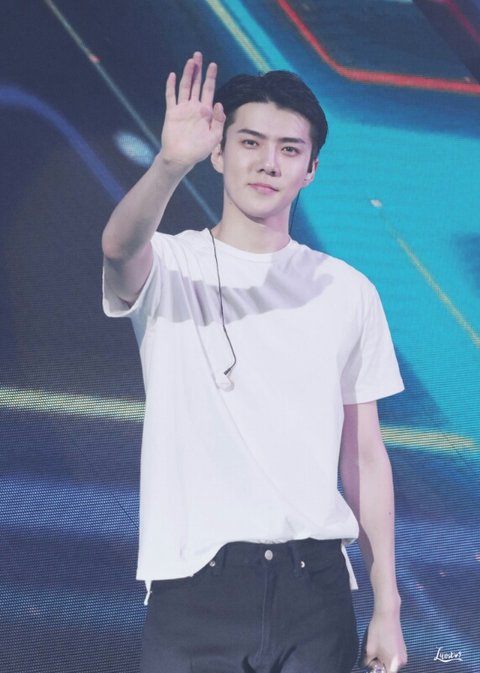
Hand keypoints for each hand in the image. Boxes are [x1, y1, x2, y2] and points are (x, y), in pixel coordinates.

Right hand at [160, 51, 225, 169]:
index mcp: (206, 112)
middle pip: (196, 84)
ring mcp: (182, 109)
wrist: (181, 158)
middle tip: (198, 55)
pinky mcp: (171, 113)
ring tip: (190, 61)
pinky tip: (172, 75)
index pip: (209, 90)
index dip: (211, 77)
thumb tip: (219, 104)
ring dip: (187, 74)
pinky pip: (171, 97)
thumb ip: (218, 121)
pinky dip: (171, 86)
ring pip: (184, 87)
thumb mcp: (214, 137)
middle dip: (198, 70)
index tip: (213, 64)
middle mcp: (194, 107)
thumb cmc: (199, 150)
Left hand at [361, 611, 407, 672]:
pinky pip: (394, 657)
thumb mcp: (369, 649)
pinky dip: (387, 655)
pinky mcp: (403, 648)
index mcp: (395, 664)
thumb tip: (368, 666)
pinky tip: (382, 645)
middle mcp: (402, 662)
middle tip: (372, 656)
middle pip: (389, 669)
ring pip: (391, 663)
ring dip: (383, 660)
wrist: (388, 615)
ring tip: (376, 649)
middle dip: (380, 665)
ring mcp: (404, 655)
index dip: (377, 671)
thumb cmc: (378, 632)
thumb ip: (368, 663)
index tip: (372, 664)